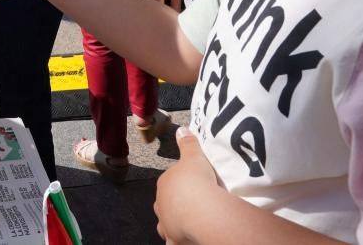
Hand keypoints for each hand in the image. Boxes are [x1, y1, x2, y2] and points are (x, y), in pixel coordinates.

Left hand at [154, 127, 221, 244]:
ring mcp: (166, 222)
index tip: (192, 184)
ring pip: (165, 223)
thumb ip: (188, 143)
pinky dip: (176, 240)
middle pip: (164, 203)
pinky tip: (182, 240)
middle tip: (189, 203)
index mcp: (164, 183)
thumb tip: (181, 129)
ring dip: (172, 221)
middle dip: (172, 203)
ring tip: (185, 221)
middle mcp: (161, 203)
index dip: (180, 183)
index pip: (169, 182)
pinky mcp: (174, 239)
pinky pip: (172, 241)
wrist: (201, 209)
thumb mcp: (194, 157)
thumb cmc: (197, 180)